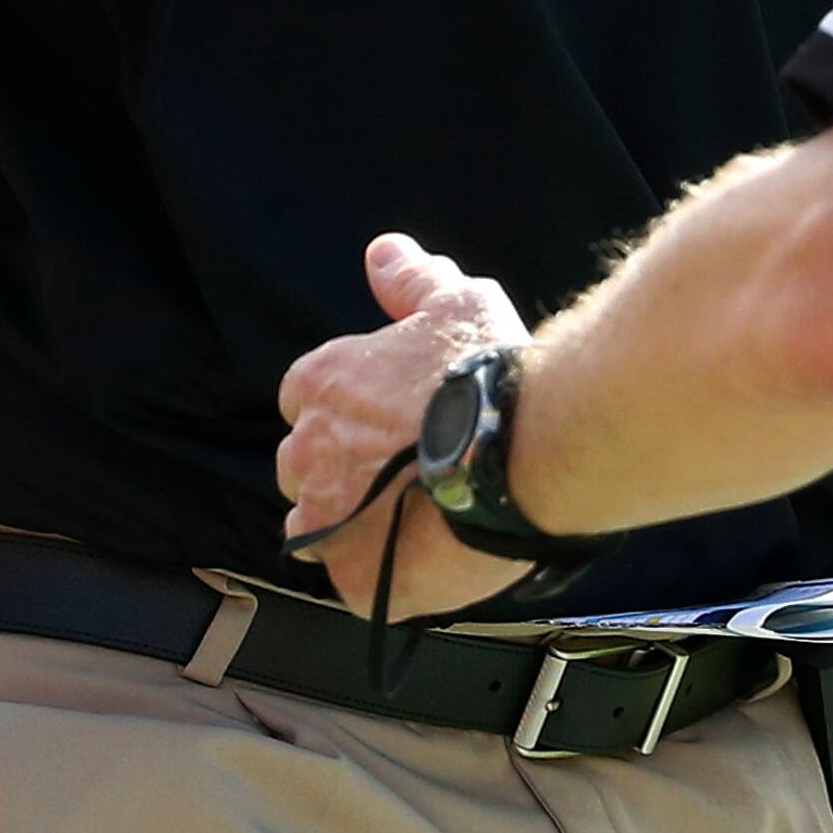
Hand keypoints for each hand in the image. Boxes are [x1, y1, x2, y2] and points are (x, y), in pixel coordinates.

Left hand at [278, 234, 533, 619]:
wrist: (528, 453)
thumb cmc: (491, 375)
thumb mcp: (459, 303)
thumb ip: (411, 281)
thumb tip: (381, 251)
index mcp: (321, 383)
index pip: (306, 397)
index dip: (348, 408)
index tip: (387, 417)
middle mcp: (306, 451)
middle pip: (303, 464)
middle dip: (340, 466)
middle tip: (404, 468)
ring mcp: (326, 520)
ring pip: (316, 527)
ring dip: (351, 522)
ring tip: (412, 518)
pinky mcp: (354, 579)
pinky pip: (352, 582)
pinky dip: (381, 572)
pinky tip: (423, 555)